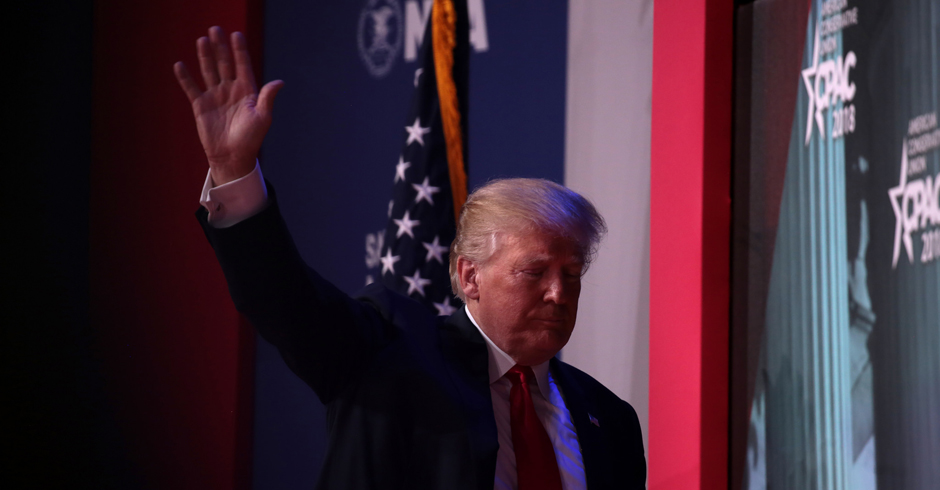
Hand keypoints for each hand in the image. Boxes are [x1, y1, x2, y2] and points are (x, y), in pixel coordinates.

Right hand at [174, 26, 283, 184]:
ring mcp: (215, 96)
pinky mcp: (201, 105)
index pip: (242, 65)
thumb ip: (267, 98)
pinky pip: (192, 88)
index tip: (236, 35)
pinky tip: (180, 65)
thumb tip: (279, 82)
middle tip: (215, 29)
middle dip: (220, 47)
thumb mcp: (262, 117)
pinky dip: (185, 77)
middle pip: (224, 63)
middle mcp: (230, 90)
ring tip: (202, 40)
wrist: (233, 157)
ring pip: (209, 71)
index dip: (239, 51)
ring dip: (205, 56)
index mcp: (247, 91)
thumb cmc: (251, 139)